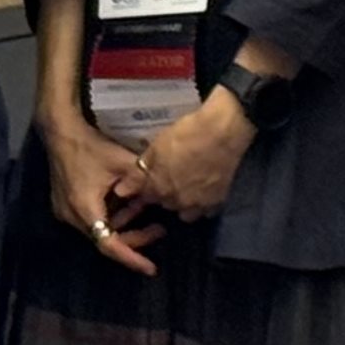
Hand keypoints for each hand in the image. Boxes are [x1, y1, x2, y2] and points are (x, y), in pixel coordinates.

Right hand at [40, 112, 164, 274]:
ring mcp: (65, 212)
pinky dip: (111, 216)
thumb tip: (165, 195)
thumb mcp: (122, 163)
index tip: (151, 268)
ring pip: (99, 229)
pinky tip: (127, 204)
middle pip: (105, 239)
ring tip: (146, 211)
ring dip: (123, 224)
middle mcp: (72, 217)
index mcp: (85, 209)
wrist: (60, 131)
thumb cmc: (91, 146)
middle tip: (159, 230)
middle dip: (134, 238)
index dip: (131, 257)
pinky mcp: (64, 204)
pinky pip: (91, 219)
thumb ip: (143, 183)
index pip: (110, 244)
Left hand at [112, 90, 254, 223]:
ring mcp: (199, 204)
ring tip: (187, 185)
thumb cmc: (186, 134)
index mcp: (159, 188)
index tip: (151, 177)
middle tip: (171, 175)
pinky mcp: (218, 202)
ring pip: (185, 211)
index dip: (147, 186)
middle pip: (165, 204)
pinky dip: (203, 203)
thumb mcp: (156, 148)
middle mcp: (177, 202)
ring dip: (183, 202)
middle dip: (165, 194)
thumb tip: (121, 192)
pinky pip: (206, 210)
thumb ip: (138, 173)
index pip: (145, 196)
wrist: (224, 132)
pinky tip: (204, 189)